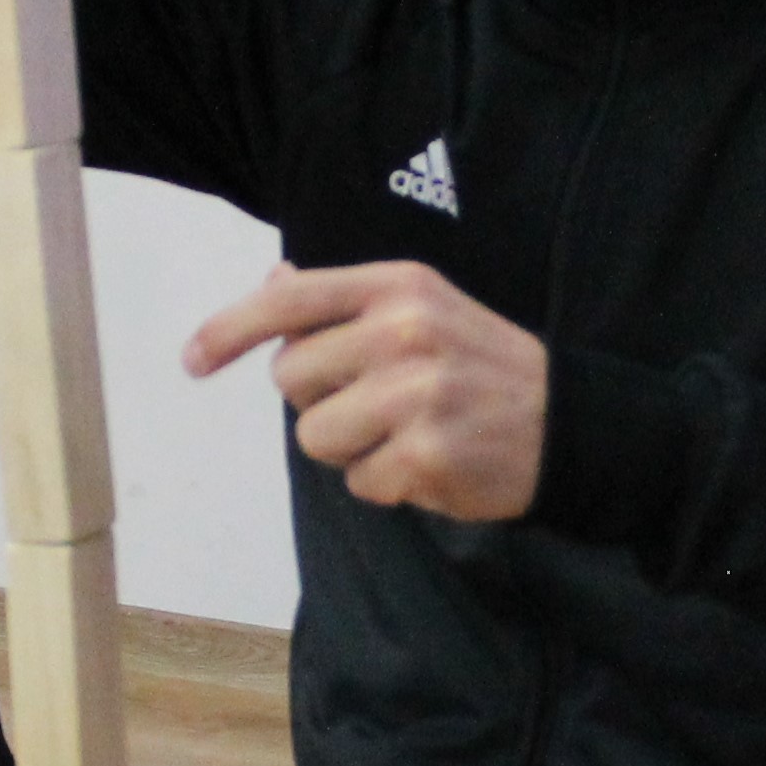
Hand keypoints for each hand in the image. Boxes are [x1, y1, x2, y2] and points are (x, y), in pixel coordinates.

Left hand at [186, 260, 548, 522]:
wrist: (573, 422)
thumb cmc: (480, 365)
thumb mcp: (421, 309)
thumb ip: (345, 303)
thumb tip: (274, 281)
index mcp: (397, 286)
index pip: (291, 301)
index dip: (229, 330)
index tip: (193, 360)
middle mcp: (403, 331)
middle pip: (290, 379)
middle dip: (320, 399)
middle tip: (378, 402)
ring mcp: (415, 395)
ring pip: (314, 437)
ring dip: (349, 448)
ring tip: (405, 434)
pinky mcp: (426, 455)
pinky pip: (359, 482)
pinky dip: (386, 484)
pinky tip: (430, 463)